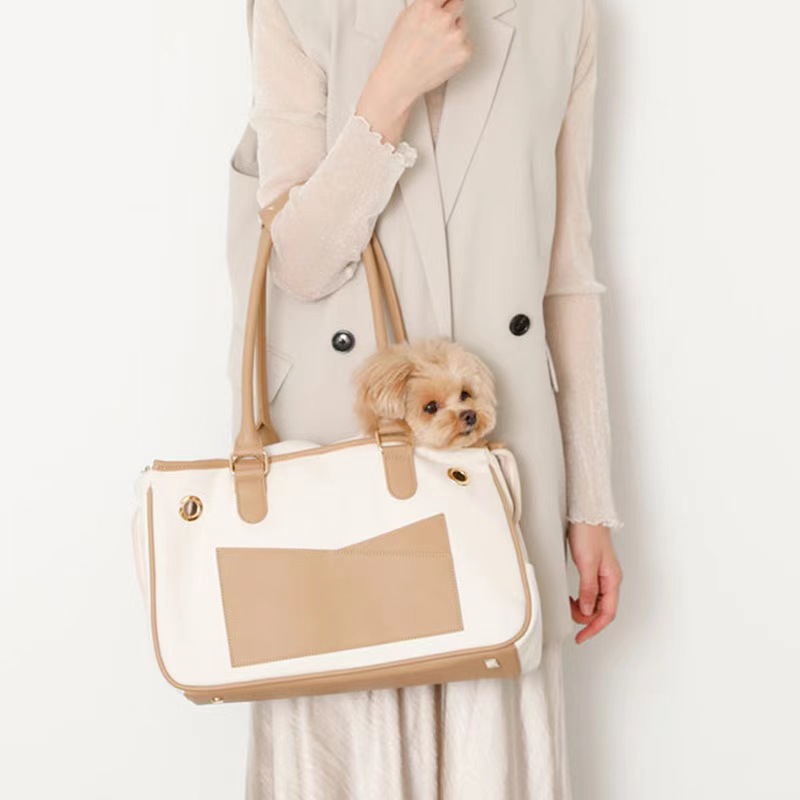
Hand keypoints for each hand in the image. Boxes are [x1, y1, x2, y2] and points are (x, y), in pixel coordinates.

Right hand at [356, 0, 471, 145]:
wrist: (400, 80)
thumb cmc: (399, 54)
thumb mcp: (406, 18)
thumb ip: (426, 6)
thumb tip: (438, 3)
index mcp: (427, 6)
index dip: (445, 1)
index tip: (446, 5)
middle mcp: (443, 18)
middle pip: (459, 3)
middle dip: (451, 12)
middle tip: (441, 26)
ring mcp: (456, 36)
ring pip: (463, 25)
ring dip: (454, 31)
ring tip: (436, 46)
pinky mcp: (464, 52)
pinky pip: (466, 44)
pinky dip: (457, 49)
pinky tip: (442, 56)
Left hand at [567, 522, 622, 643]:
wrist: (587, 514)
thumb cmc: (589, 534)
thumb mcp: (586, 563)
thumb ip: (588, 589)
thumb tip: (587, 610)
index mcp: (613, 580)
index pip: (607, 614)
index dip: (594, 628)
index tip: (581, 637)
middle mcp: (611, 579)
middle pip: (602, 610)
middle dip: (587, 618)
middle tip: (570, 616)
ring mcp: (604, 575)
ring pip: (596, 602)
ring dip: (584, 608)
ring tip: (570, 605)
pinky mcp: (595, 569)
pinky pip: (592, 592)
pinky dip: (583, 598)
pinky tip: (574, 597)